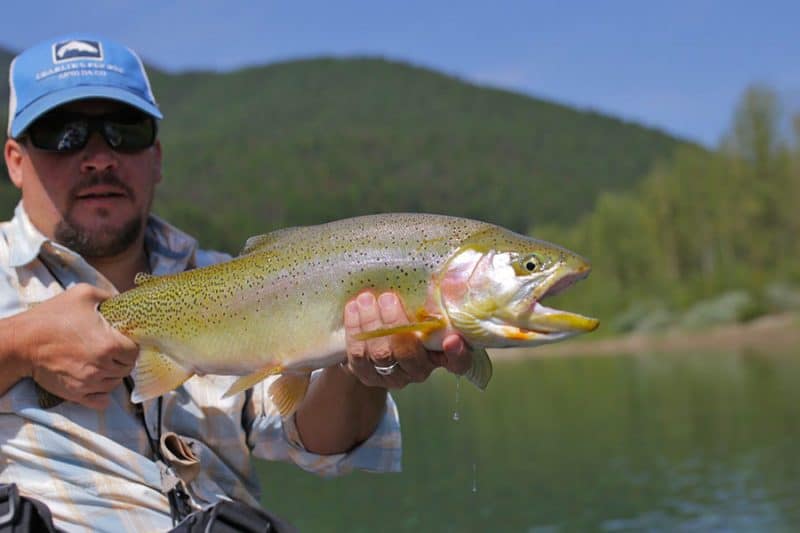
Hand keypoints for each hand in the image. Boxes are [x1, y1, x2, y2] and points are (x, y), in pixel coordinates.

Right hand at [16, 284, 138, 408]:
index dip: (131, 345)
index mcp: (109, 344)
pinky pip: (101, 401)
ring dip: (112, 374)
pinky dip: (102, 393)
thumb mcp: (83, 295)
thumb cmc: (52, 317)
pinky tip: (97, 381)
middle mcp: (102, 367)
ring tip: (102, 362)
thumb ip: (109, 296)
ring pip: (115, 384)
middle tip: (112, 351)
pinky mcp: (76, 394)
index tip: (123, 340)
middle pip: (126, 368)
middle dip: (123, 359)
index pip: (135, 352)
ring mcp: (89, 383)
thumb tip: (123, 301)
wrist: (22, 342)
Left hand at [342, 291, 471, 388]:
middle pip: (409, 355)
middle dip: (396, 324)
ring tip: (366, 299)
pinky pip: (358, 355)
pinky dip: (355, 329)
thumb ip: (433, 300)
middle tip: (388, 298)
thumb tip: (444, 276)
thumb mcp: (422, 309)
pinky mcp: (366, 375)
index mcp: (440, 355)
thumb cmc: (406, 318)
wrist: (374, 340)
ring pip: (381, 354)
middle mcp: (418, 370)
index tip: (452, 339)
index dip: (457, 354)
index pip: (458, 363)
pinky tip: (354, 309)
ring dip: (372, 323)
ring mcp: (392, 376)